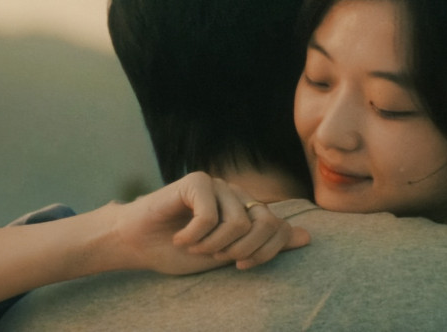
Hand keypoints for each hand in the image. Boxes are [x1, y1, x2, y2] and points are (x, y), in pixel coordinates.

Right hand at [106, 171, 309, 273]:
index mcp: (247, 210)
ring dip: (212, 245)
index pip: (279, 227)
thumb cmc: (179, 251)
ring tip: (193, 245)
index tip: (238, 264)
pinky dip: (194, 235)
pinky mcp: (196, 181)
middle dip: (241, 250)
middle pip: (265, 223)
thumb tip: (307, 237)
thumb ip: (266, 246)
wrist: (139, 245)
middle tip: (214, 256)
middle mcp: (236, 194)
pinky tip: (180, 236)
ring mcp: (217, 185)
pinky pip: (210, 215)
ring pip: (237, 223)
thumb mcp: (228, 255)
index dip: (264, 253)